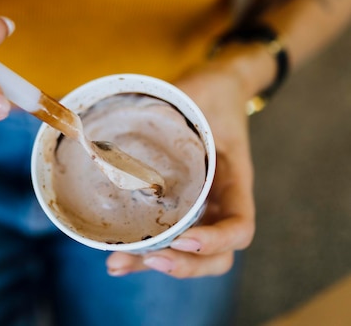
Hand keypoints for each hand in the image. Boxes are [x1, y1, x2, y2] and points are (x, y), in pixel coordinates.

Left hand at [107, 53, 257, 277]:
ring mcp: (198, 208)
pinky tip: (114, 256)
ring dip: (154, 265)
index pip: (240, 227)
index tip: (184, 237)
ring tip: (116, 264)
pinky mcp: (175, 207)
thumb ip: (170, 103)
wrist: (216, 89)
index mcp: (234, 181)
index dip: (217, 240)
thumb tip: (117, 103)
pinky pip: (165, 237)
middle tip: (150, 260)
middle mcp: (219, 202)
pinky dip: (143, 252)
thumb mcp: (195, 94)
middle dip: (183, 265)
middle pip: (216, 257)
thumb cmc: (210, 92)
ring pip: (186, 254)